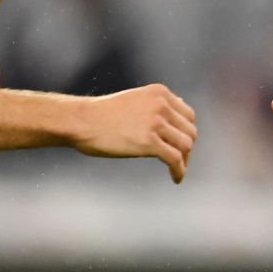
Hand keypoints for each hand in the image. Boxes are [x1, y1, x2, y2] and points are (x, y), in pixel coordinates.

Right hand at [73, 83, 196, 182]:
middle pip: (189, 131)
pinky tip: (175, 178)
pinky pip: (175, 159)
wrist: (83, 121)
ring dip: (184, 161)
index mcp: (160, 93)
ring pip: (186, 145)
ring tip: (176, 170)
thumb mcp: (135, 100)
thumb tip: (177, 117)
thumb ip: (157, 106)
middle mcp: (162, 105)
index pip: (188, 115)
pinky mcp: (149, 142)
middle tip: (178, 161)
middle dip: (186, 148)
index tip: (178, 146)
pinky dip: (179, 171)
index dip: (185, 133)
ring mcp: (156, 123)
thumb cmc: (104, 114)